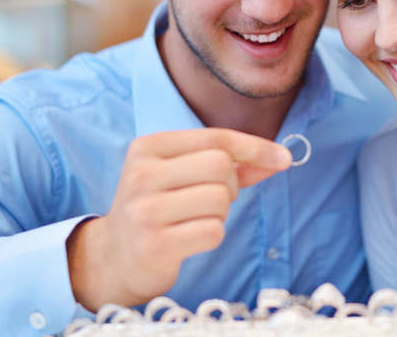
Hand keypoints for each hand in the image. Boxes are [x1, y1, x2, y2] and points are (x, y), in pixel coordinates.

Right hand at [66, 128, 291, 310]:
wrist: (113, 258)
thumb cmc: (159, 208)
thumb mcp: (183, 175)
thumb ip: (230, 164)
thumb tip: (279, 158)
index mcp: (148, 147)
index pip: (215, 137)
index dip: (255, 147)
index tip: (283, 158)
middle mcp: (141, 174)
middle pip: (220, 165)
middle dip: (231, 184)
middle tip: (215, 198)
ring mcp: (144, 211)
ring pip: (220, 199)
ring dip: (221, 213)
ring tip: (196, 218)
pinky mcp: (154, 246)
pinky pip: (213, 232)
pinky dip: (213, 235)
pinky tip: (190, 239)